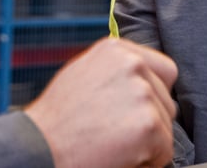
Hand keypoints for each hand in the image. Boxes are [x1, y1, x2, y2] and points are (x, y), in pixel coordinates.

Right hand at [25, 37, 177, 167]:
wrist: (39, 147)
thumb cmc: (57, 120)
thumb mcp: (84, 75)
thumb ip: (116, 72)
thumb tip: (141, 79)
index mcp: (117, 50)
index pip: (164, 70)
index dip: (154, 95)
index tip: (135, 111)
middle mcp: (133, 64)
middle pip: (166, 99)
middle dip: (149, 120)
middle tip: (116, 133)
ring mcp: (142, 93)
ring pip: (166, 126)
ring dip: (147, 141)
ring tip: (113, 144)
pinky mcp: (148, 124)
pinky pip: (164, 150)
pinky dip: (147, 161)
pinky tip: (118, 156)